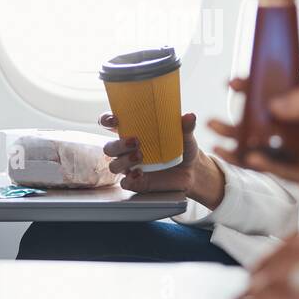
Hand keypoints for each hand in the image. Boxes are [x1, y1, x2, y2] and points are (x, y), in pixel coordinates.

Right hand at [99, 111, 224, 206]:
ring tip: (140, 156)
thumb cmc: (183, 147)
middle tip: (135, 141)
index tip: (113, 119)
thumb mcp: (185, 135)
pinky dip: (130, 179)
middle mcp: (128, 149)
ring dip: (123, 161)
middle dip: (118, 144)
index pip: (112, 124)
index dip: (107, 120)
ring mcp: (131, 166)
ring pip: (114, 165)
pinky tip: (140, 174)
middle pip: (110, 147)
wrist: (192, 171)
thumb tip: (189, 116)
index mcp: (134, 131)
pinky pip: (125, 182)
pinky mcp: (137, 181)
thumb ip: (185, 126)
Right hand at [208, 79, 298, 189]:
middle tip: (215, 121)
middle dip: (236, 124)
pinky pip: (280, 170)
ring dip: (242, 147)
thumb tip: (273, 104)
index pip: (271, 96)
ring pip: (264, 150)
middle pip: (260, 127)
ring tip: (221, 144)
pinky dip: (264, 165)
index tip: (233, 84)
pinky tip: (250, 158)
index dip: (251, 90)